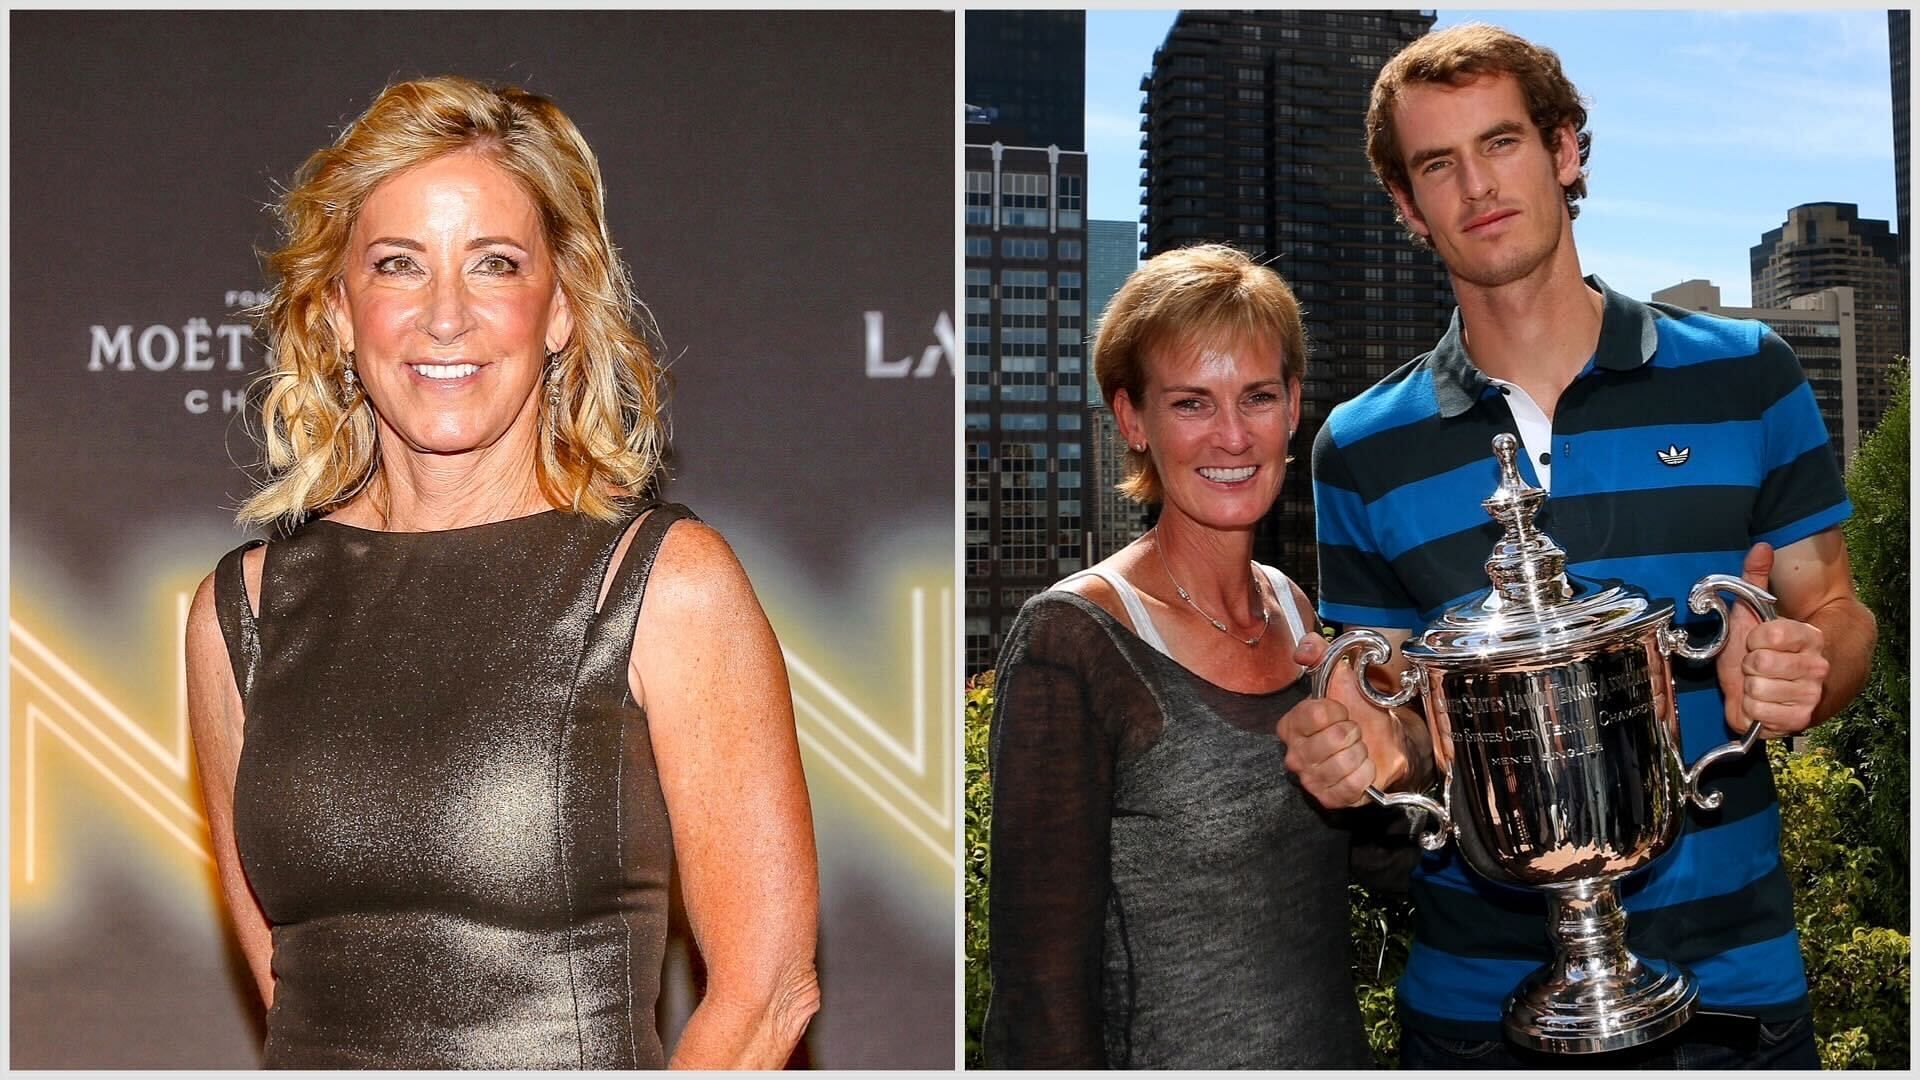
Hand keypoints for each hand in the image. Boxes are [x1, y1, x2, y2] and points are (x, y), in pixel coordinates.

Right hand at [1277, 633, 1408, 808]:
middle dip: (1353, 732)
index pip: (1316, 713)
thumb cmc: (1360, 712)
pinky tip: (1363, 768)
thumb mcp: (1342, 677)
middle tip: (1353, 732)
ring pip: (1344, 763)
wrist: (1384, 742)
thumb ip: (1320, 653)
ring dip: (1361, 754)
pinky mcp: (1329, 799)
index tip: (1343, 710)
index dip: (1338, 710)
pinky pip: (1353, 785)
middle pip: (1333, 739)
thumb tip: (1304, 648)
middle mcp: (1294, 754)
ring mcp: (1310, 779)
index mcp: (1290, 725)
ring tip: (1358, 750)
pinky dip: (1366, 774)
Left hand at [1717, 543, 1829, 738]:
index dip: (1753, 640)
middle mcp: (1816, 667)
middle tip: (1755, 667)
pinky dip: (1751, 710)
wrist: (1778, 687)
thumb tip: (1761, 547)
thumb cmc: (1762, 651)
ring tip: (1758, 684)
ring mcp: (1810, 695)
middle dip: (1748, 666)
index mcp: (1810, 637)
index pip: (1770, 635)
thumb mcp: (1752, 614)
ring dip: (1748, 688)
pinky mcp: (1800, 721)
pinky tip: (1760, 703)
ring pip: (1758, 690)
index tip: (1757, 642)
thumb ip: (1753, 579)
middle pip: (1761, 664)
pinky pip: (1758, 713)